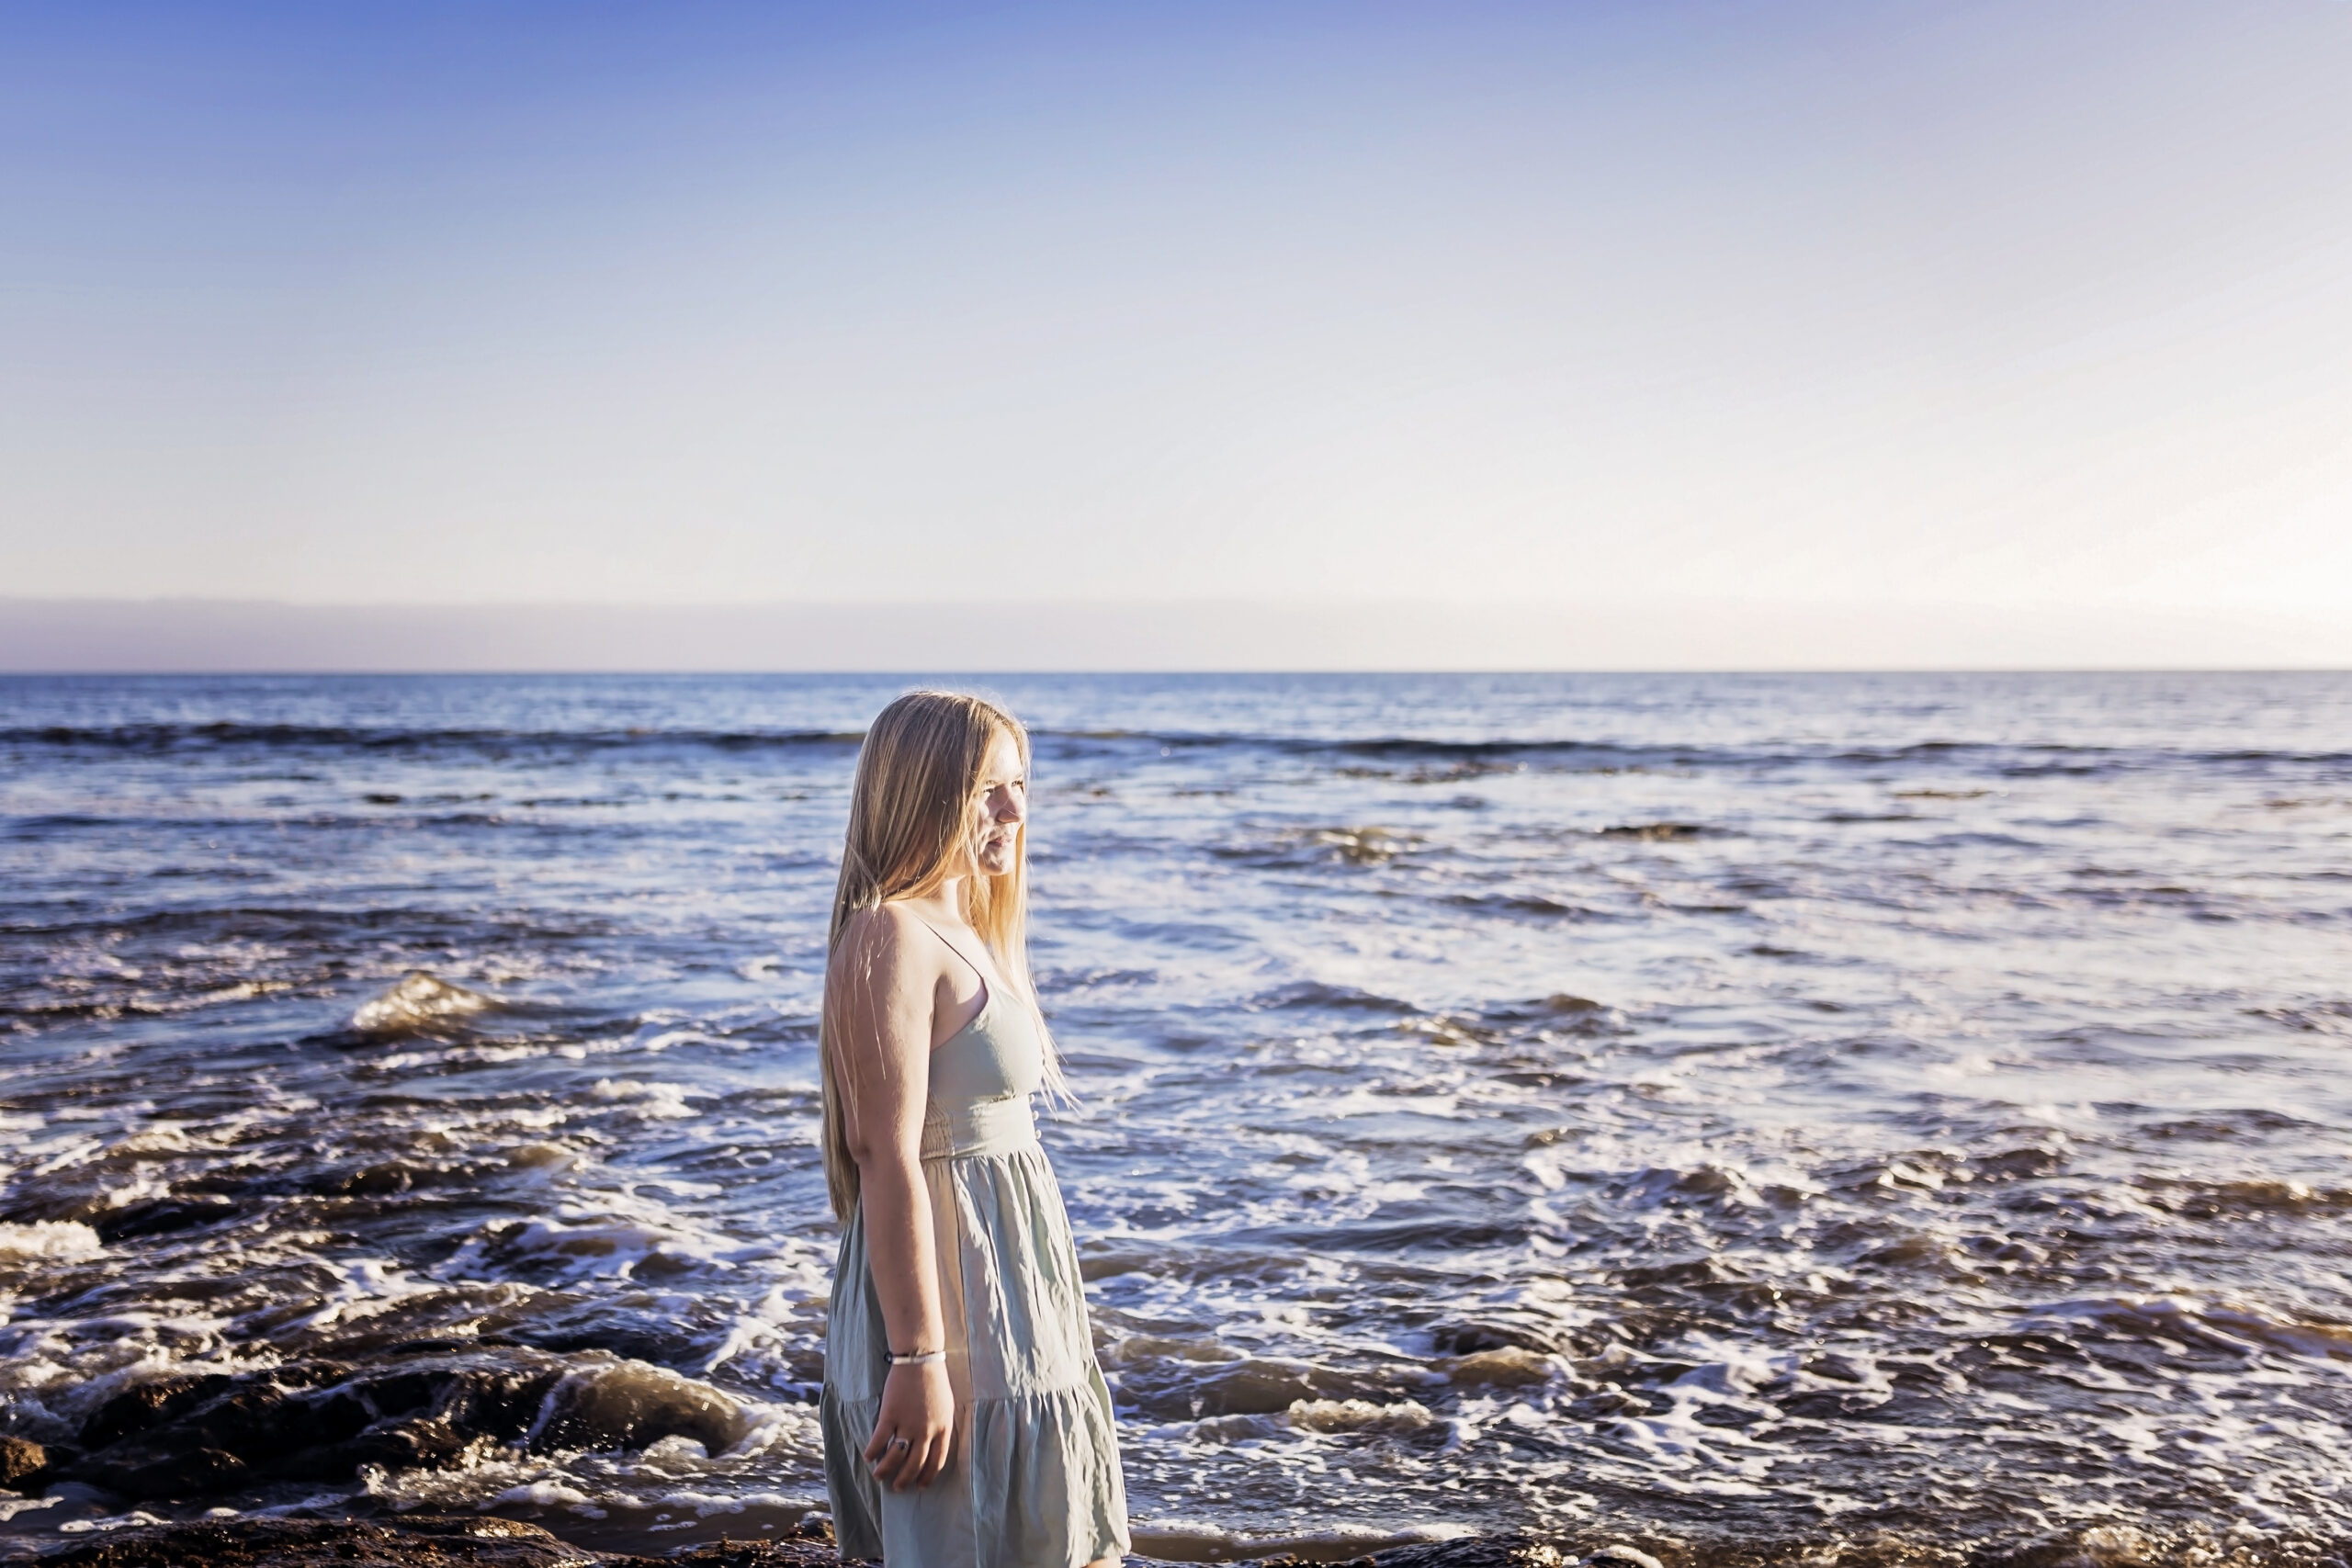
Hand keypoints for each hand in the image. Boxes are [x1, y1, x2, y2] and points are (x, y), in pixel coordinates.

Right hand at [865, 1359, 952, 1490]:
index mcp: (944, 1429)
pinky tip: (868, 1457)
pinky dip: (872, 1451)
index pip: (937, 1461)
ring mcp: (908, 1424)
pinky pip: (879, 1439)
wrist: (920, 1360)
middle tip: (897, 1488)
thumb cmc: (935, 1381)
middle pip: (915, 1463)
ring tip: (879, 1477)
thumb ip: (941, 1427)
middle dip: (905, 1479)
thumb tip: (934, 1446)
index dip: (927, 1476)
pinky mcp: (890, 1415)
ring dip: (886, 1470)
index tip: (921, 1486)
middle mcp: (926, 1431)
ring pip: (895, 1456)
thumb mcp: (947, 1407)